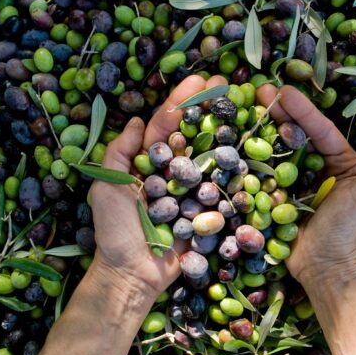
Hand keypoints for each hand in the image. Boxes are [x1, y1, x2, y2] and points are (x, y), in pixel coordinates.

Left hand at [90, 75, 227, 297]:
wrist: (134, 274)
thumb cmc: (116, 231)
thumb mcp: (106, 187)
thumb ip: (118, 153)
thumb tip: (136, 121)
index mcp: (147, 164)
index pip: (166, 125)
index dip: (182, 102)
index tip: (201, 80)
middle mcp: (171, 172)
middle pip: (193, 134)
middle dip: (209, 108)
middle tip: (229, 84)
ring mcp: (191, 190)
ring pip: (210, 157)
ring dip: (225, 131)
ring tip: (243, 108)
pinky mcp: (206, 210)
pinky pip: (221, 188)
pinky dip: (234, 169)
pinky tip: (249, 149)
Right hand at [257, 85, 355, 289]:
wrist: (323, 267)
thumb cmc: (349, 230)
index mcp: (341, 162)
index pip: (320, 130)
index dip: (303, 110)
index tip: (283, 92)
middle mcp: (317, 168)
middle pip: (296, 135)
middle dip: (279, 112)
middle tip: (259, 91)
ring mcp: (295, 182)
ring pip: (279, 150)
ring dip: (264, 129)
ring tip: (247, 109)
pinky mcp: (277, 196)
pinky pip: (265, 174)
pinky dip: (254, 158)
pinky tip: (240, 141)